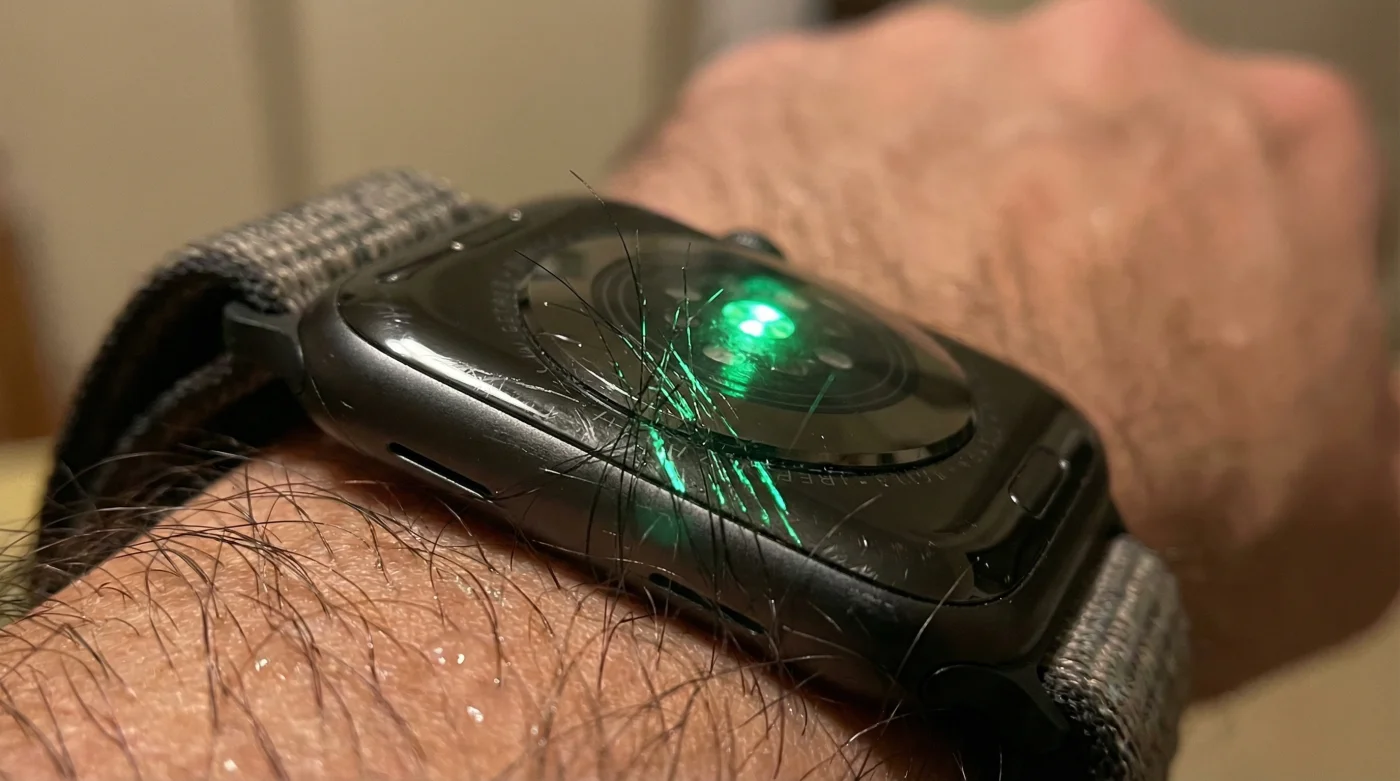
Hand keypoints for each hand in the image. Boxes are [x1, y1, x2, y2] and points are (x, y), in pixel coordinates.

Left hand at [610, 0, 1398, 697]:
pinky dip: (790, 214)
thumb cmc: (1128, 535)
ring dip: (911, 214)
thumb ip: (1359, 403)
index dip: (1189, 263)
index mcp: (1270, 136)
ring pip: (920, 131)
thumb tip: (1342, 383)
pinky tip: (798, 322)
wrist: (896, 547)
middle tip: (1003, 345)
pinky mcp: (771, 94)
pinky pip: (787, 144)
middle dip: (1044, 221)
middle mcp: (1098, 61)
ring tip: (886, 346)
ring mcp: (922, 67)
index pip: (1243, 173)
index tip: (1140, 330)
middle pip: (1070, 133)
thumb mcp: (1353, 516)